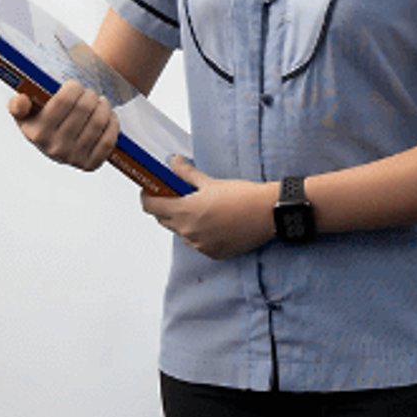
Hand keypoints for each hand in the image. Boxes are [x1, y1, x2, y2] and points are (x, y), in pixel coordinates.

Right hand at [9, 79, 119, 170]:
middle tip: (90, 92)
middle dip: (90, 95)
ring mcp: (73, 158)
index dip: (74, 88)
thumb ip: (19, 105)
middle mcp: (54, 148)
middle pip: (84, 108)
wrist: (57, 144)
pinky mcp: (91, 164)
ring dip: (103, 106)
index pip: (64, 101)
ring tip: (100, 101)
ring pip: (98, 121)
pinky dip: (112, 123)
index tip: (74, 85)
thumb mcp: (26, 112)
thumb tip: (21, 101)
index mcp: (36, 133)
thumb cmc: (43, 121)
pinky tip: (108, 116)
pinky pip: (109, 139)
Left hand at [140, 158, 277, 259]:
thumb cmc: (243, 196)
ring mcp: (200, 245)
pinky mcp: (212, 252)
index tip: (151, 189)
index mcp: (184, 211)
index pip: (151, 206)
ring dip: (184, 221)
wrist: (269, 213)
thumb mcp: (211, 182)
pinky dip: (201, 233)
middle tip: (178, 195)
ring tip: (203, 208)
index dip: (147, 196)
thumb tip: (174, 163)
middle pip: (163, 220)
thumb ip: (186, 174)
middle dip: (166, 207)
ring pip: (181, 232)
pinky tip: (215, 222)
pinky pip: (198, 242)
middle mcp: (188, 232)